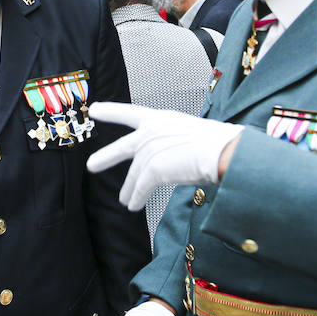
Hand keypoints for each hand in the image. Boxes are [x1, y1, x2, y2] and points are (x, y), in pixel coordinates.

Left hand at [85, 101, 242, 211]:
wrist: (225, 152)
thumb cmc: (218, 144)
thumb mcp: (189, 135)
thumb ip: (172, 143)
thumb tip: (168, 160)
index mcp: (162, 118)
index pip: (131, 113)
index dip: (112, 111)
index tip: (95, 109)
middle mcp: (152, 130)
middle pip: (123, 147)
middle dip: (106, 157)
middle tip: (91, 165)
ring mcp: (151, 148)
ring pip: (134, 174)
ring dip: (129, 190)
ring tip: (125, 201)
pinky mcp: (154, 168)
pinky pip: (141, 187)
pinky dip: (137, 197)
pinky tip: (133, 206)